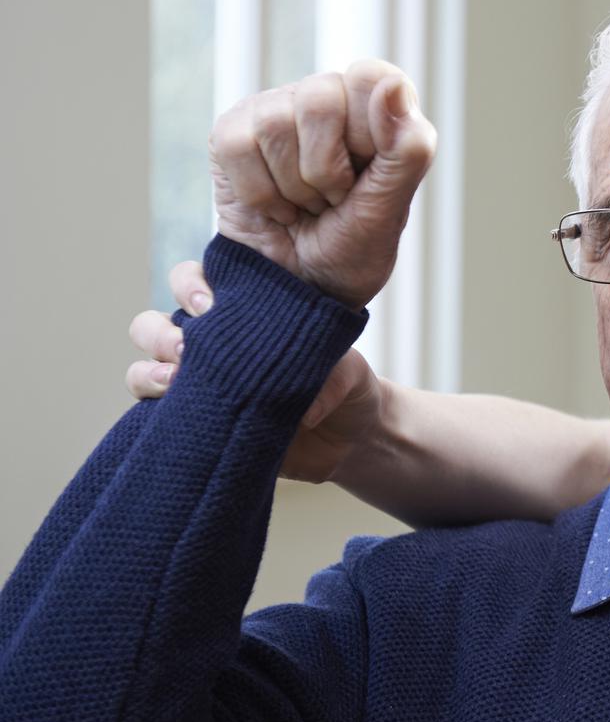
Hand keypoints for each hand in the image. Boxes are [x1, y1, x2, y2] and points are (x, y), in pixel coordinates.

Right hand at [126, 260, 388, 483]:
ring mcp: (201, 386)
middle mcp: (212, 346)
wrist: (352, 438)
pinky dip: (151, 409)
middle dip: (159, 331)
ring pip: (144, 368)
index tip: (210, 303)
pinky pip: (152, 414)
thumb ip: (332, 378)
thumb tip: (305, 409)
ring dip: (149, 371)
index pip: (195, 283)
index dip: (190, 285)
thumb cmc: (347, 385)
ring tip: (176, 381)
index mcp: (242, 316)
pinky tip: (170, 411)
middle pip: (153, 324)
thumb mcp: (350, 371)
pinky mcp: (198, 424)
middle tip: (188, 346)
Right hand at [210, 60, 435, 306]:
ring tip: (305, 205)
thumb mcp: (392, 208)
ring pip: (275, 124)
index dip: (368, 133)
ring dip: (293, 188)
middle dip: (327, 171)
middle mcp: (327, 98)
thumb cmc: (354, 248)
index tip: (366, 175)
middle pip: (320, 100)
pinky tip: (274, 207)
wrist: (300, 291)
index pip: (370, 77)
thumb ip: (407, 148)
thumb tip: (393, 84)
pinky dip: (259, 193)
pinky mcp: (232, 133)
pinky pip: (237, 144)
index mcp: (377, 107)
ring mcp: (275, 110)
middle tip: (333, 199)